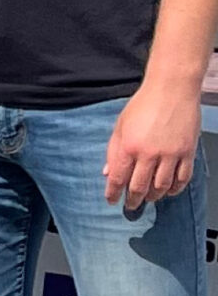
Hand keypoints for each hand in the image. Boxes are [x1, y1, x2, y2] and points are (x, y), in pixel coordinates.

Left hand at [105, 80, 200, 211]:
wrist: (172, 90)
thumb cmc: (144, 104)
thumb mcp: (120, 126)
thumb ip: (113, 150)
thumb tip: (107, 172)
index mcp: (129, 146)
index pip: (118, 178)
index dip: (113, 193)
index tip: (111, 200)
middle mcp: (149, 153)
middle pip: (140, 187)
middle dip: (133, 200)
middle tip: (130, 206)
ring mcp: (171, 154)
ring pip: (162, 186)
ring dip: (153, 196)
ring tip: (148, 198)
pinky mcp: (187, 152)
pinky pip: (182, 179)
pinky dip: (175, 189)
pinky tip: (168, 191)